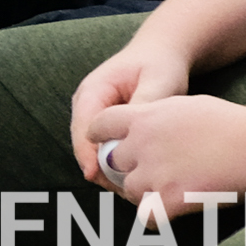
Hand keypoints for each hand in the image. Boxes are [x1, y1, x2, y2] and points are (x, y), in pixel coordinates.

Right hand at [70, 38, 198, 188]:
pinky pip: (105, 148)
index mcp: (93, 91)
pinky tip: (136, 178)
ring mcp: (96, 116)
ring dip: (107, 168)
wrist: (162, 53)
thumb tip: (134, 130)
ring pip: (93, 149)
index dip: (86, 152)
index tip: (94, 175)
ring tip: (130, 190)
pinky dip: (116, 163)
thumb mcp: (157, 81)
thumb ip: (145, 103)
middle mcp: (88, 104)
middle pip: (84, 142)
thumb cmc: (159, 64)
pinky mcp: (109, 126)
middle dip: (97, 167)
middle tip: (120, 191)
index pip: (83, 126)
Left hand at [83, 93, 245, 213]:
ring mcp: (155, 173)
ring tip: (162, 194)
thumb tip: (153, 119)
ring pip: (127, 190)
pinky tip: (166, 215)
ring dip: (141, 194)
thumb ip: (160, 114)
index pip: (99, 125)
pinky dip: (153, 219)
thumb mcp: (186, 104)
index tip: (107, 144)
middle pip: (111, 161)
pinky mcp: (172, 199)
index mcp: (143, 117)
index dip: (101, 136)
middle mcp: (141, 144)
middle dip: (124, 169)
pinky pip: (146, 217)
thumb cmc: (233, 123)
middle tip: (144, 174)